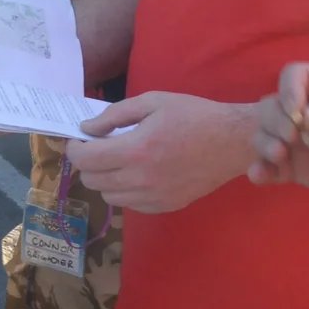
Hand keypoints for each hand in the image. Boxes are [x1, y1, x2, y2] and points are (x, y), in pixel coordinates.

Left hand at [67, 91, 254, 213]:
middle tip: (99, 148)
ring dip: (106, 178)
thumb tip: (87, 128)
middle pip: (92, 181)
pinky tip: (139, 174)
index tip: (80, 140)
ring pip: (108, 196)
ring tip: (120, 161)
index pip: (85, 160)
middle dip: (88, 163)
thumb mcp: (153, 102)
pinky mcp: (165, 206)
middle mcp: (141, 179)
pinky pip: (130, 204)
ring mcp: (153, 197)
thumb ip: (115, 115)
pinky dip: (126, 190)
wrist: (233, 142)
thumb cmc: (194, 116)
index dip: (75, 149)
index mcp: (136, 150)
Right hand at [248, 62, 308, 196]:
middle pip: (272, 105)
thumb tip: (306, 119)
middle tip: (292, 138)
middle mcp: (307, 111)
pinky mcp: (296, 167)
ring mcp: (299, 141)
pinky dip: (260, 170)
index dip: (289, 90)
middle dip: (275, 121)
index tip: (295, 112)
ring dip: (264, 143)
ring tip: (280, 157)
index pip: (295, 75)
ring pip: (264, 133)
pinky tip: (262, 175)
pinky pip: (268, 166)